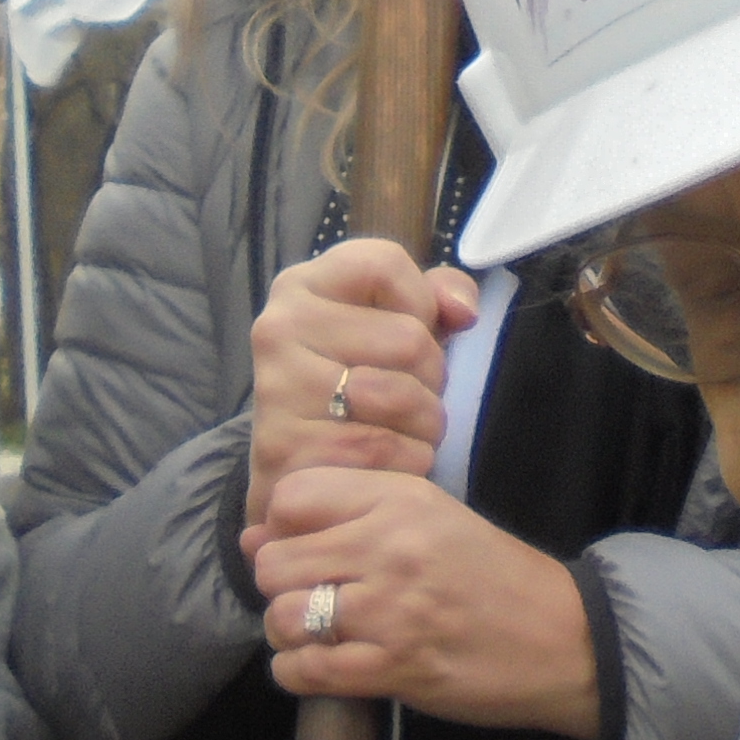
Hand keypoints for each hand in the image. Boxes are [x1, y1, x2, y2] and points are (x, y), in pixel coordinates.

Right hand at [241, 241, 468, 542]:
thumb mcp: (395, 326)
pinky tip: (380, 466)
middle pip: (409, 339)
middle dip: (430, 377)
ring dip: (423, 426)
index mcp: (301, 286)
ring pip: (402, 398)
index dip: (421, 304)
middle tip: (405, 398)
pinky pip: (387, 450)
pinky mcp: (287, 449)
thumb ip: (436, 297)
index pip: (385, 264)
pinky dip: (404, 464)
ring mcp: (277, 389)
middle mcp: (278, 328)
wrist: (298, 474)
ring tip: (398, 430)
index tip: (410, 331)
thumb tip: (462, 311)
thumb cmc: (356, 388)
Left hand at [247, 469, 598, 735]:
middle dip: (279, 585)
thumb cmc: (495, 576)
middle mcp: (389, 547)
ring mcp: (391, 610)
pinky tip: (322, 666)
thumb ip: (347, 516)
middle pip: (275, 562)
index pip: (292, 496)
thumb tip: (253, 536)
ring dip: (288, 632)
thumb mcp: (431, 519)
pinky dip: (299, 673)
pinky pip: (306, 670)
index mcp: (400, 499)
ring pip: (283, 617)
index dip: (282, 526)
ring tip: (316, 633)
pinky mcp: (395, 668)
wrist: (565, 638)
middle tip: (309, 597)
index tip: (303, 547)